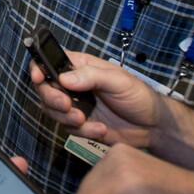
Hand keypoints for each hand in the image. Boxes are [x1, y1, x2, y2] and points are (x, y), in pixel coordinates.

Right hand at [30, 51, 163, 148]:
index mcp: (80, 66)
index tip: (39, 78)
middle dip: (53, 99)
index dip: (39, 68)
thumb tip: (64, 78)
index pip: (50, 62)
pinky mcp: (80, 125)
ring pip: (52, 110)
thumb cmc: (139, 95)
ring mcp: (75, 105)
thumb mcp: (118, 80)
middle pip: (45, 89)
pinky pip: (68, 129)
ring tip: (86, 120)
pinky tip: (100, 129)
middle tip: (68, 106)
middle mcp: (73, 85)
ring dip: (66, 118)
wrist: (153, 126)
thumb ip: (91, 76)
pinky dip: (83, 132)